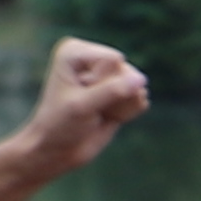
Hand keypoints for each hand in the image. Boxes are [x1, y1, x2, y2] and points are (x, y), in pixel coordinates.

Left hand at [10, 39, 149, 180]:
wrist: (57, 150)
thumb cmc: (60, 124)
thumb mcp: (82, 106)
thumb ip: (113, 91)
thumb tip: (142, 80)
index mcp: (76, 51)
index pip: (113, 61)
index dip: (100, 84)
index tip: (78, 95)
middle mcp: (93, 58)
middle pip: (127, 72)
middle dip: (113, 96)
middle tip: (89, 107)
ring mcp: (109, 75)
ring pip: (137, 87)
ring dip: (120, 106)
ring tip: (97, 112)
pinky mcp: (122, 91)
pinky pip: (140, 99)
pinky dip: (126, 113)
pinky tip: (106, 116)